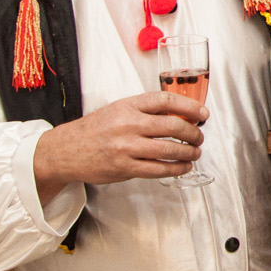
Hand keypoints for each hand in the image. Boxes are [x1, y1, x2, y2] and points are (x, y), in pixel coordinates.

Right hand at [34, 92, 207, 192]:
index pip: (166, 101)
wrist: (66, 150)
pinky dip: (176, 169)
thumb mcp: (119, 109)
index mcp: (128, 105)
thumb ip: (146, 110)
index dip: (190, 106)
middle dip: (193, 132)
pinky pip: (158, 169)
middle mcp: (128, 124)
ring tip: (195, 152)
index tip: (203, 113)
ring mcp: (126, 147)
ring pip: (169, 149)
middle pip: (173, 126)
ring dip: (189, 152)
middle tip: (200, 136)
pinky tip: (183, 166)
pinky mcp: (124, 168)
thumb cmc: (96, 129)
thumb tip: (181, 115)